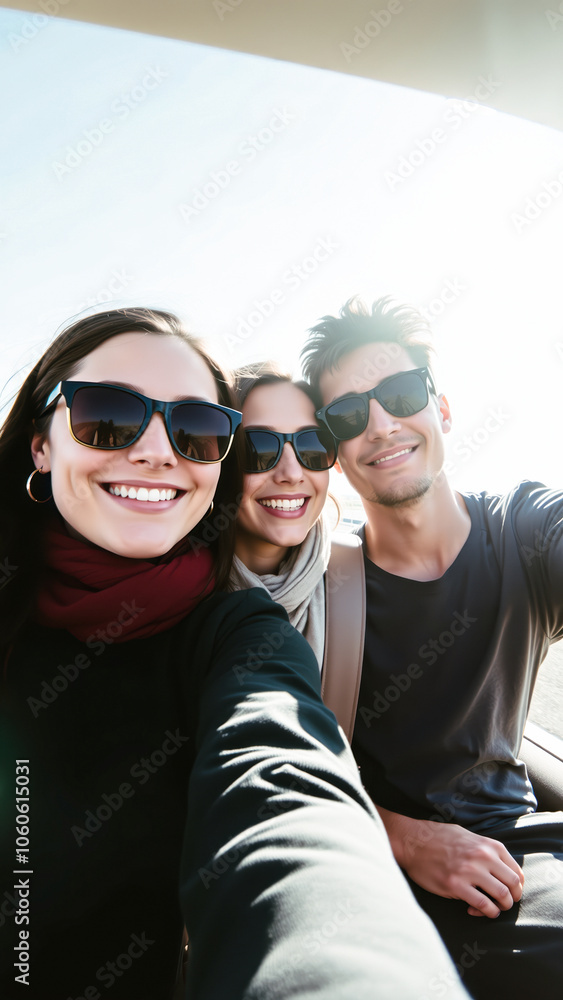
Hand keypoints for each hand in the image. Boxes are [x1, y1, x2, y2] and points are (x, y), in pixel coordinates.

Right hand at [377, 807, 523, 917]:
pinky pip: (482, 905)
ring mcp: (469, 871)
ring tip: (491, 909)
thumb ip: (488, 852)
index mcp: (489, 845)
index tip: (510, 893)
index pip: (516, 871)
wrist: (413, 840)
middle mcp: (483, 856)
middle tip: (503, 904)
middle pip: (513, 885)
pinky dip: (485, 912)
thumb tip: (504, 871)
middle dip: (512, 899)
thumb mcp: (470, 837)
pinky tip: (475, 911)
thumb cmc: (440, 838)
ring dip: (500, 907)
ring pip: (501, 896)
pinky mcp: (456, 885)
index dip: (517, 887)